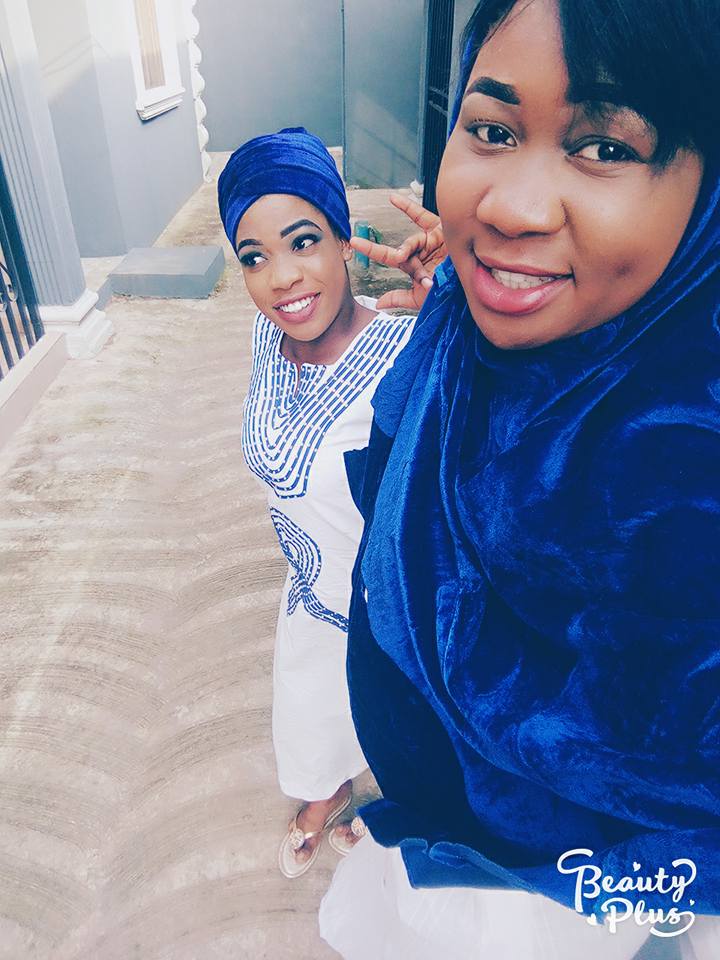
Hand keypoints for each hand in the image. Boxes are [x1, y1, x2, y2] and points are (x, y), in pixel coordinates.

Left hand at [350, 193, 446, 309]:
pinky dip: (408, 208)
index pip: (389, 258)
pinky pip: (423, 217)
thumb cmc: (449, 292)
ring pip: (413, 241)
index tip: (353, 242)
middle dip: (380, 251)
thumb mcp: (421, 299)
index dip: (372, 250)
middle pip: (399, 251)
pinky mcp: (441, 231)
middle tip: (359, 244)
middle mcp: (419, 252)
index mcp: (414, 266)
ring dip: (408, 250)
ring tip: (406, 260)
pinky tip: (392, 199)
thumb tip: (377, 304)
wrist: (474, 284)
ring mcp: (430, 240)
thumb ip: (400, 298)